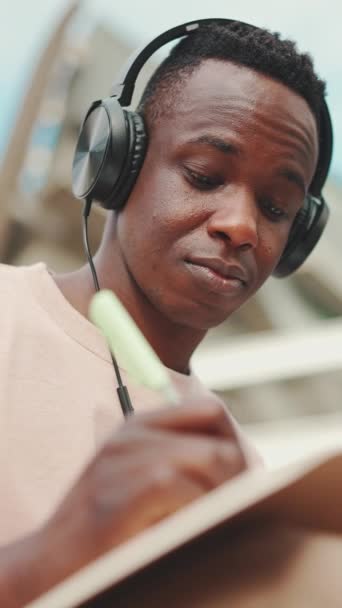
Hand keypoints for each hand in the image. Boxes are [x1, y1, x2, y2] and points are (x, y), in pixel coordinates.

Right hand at [46, 401, 245, 576]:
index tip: (233, 481)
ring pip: (208, 460)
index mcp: (140, 425)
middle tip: (230, 512)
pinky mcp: (120, 492)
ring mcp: (123, 459)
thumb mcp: (141, 479)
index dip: (231, 445)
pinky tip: (182, 531)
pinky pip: (181, 486)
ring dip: (219, 499)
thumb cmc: (107, 526)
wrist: (51, 562)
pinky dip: (193, 512)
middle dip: (235, 479)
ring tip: (208, 524)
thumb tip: (241, 465)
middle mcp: (132, 434)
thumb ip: (180, 460)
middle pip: (218, 441)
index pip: (210, 411)